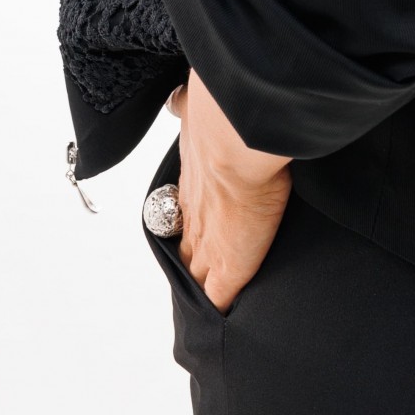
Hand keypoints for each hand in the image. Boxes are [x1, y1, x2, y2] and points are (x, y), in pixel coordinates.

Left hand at [165, 70, 292, 313]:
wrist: (236, 142)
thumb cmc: (228, 121)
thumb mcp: (201, 114)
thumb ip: (192, 110)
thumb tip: (179, 98)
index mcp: (192, 181)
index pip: (186, 212)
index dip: (190, 225)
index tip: (193, 232)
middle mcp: (194, 212)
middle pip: (186, 246)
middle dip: (190, 257)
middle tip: (196, 271)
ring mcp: (208, 241)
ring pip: (196, 270)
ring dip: (201, 278)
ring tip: (208, 294)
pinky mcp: (226, 265)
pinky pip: (217, 296)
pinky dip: (218, 307)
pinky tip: (223, 316)